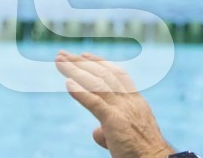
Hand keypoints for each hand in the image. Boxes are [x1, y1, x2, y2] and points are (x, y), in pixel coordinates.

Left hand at [55, 50, 174, 157]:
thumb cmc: (143, 152)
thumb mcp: (128, 134)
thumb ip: (110, 128)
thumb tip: (96, 131)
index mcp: (135, 101)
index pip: (117, 74)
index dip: (100, 62)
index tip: (84, 55)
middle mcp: (129, 100)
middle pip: (103, 74)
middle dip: (81, 62)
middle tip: (63, 54)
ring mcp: (122, 109)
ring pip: (97, 83)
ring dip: (76, 70)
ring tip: (60, 62)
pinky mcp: (115, 121)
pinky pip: (95, 103)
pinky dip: (80, 92)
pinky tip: (67, 83)